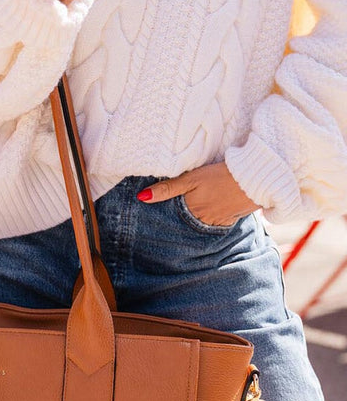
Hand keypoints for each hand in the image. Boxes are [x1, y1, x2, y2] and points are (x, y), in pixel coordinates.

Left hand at [137, 162, 260, 226]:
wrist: (257, 178)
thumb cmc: (222, 175)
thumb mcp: (192, 178)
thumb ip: (168, 188)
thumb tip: (142, 198)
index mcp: (191, 210)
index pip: (171, 217)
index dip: (162, 218)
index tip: (151, 221)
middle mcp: (202, 220)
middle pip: (184, 224)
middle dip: (175, 224)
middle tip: (161, 225)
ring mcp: (217, 222)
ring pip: (198, 225)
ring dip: (192, 223)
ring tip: (186, 218)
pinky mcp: (230, 220)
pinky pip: (214, 224)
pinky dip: (207, 221)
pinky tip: (205, 215)